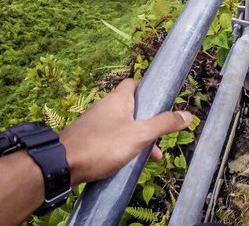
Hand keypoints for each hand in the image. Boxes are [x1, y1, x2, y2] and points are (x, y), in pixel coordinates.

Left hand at [59, 78, 191, 184]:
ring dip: (136, 139)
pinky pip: (109, 138)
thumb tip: (187, 115)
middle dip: (147, 123)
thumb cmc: (103, 145)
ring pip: (121, 126)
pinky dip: (120, 147)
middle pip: (131, 108)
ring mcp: (94, 123)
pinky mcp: (86, 139)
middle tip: (159, 139)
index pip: (134, 83)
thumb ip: (164, 124)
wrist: (62, 165)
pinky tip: (126, 164)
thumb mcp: (140, 135)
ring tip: (148, 158)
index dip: (148, 90)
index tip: (160, 102)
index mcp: (118, 99)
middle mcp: (105, 107)